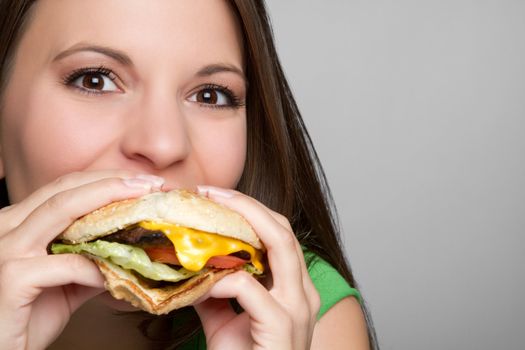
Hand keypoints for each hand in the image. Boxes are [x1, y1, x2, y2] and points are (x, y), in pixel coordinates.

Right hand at [0, 170, 161, 349]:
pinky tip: (116, 273)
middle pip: (66, 190)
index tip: (146, 182)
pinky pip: (65, 264)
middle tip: (153, 184)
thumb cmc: (27, 316)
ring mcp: (6, 249)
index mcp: (19, 221)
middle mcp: (7, 226)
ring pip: (61, 210)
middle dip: (114, 183)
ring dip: (109, 204)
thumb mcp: (66, 281)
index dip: (107, 180)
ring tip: (143, 207)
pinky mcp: (10, 277)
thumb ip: (92, 259)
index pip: (67, 187)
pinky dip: (95, 266)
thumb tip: (132, 247)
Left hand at [194, 186, 320, 349]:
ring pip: (278, 244)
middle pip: (281, 229)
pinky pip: (249, 288)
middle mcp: (303, 293)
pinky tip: (199, 279)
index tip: (213, 196)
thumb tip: (188, 264)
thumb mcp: (224, 320)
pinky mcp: (282, 328)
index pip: (278, 233)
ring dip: (240, 222)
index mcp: (294, 288)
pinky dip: (222, 277)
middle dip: (244, 204)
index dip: (248, 210)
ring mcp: (297, 309)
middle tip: (207, 191)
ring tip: (205, 211)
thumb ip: (213, 290)